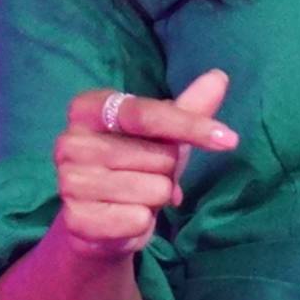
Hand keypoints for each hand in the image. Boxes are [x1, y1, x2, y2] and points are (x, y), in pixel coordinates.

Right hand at [52, 71, 236, 255]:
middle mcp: (71, 141)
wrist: (98, 221)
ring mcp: (69, 181)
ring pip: (154, 189)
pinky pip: (139, 219)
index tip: (230, 139)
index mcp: (88, 109)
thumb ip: (188, 109)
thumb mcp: (162, 135)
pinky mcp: (76, 219)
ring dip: (157, 197)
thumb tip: (219, 77)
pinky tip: (125, 218)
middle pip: (159, 155)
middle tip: (146, 175)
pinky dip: (142, 222)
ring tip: (135, 197)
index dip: (191, 126)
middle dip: (167, 170)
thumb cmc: (134, 167)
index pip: (147, 114)